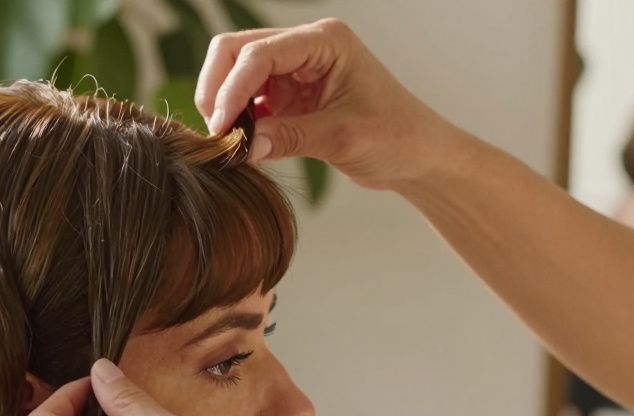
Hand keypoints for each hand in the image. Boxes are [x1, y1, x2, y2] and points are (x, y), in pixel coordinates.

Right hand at [195, 18, 456, 189]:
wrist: (417, 156)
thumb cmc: (396, 137)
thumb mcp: (341, 138)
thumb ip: (289, 137)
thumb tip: (240, 147)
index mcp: (325, 40)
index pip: (258, 53)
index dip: (232, 89)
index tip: (221, 128)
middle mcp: (305, 46)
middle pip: (235, 50)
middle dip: (218, 88)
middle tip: (215, 132)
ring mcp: (294, 69)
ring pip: (234, 72)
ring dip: (223, 104)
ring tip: (226, 141)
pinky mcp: (287, 95)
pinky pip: (246, 99)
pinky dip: (236, 119)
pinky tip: (239, 143)